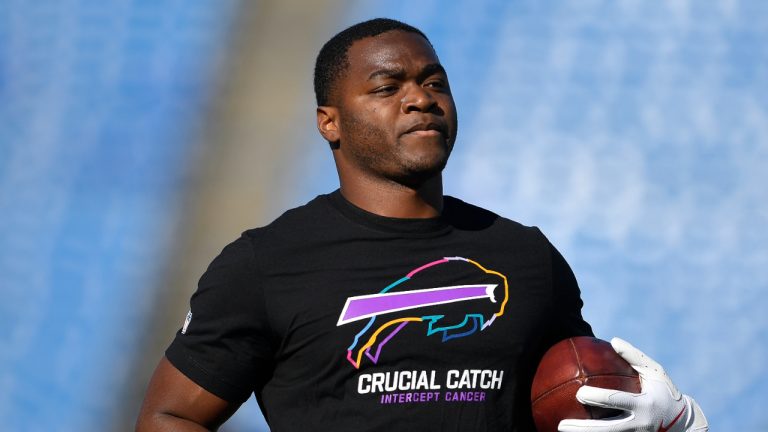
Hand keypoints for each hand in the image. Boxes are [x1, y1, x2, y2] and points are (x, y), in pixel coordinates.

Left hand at [558, 337, 707, 431]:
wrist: (684, 424)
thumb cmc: (665, 393)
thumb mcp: (656, 373)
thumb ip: (634, 357)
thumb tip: (614, 340)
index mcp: (644, 405)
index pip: (617, 401)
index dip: (598, 398)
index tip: (579, 393)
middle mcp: (640, 425)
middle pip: (607, 429)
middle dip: (584, 428)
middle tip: (562, 424)